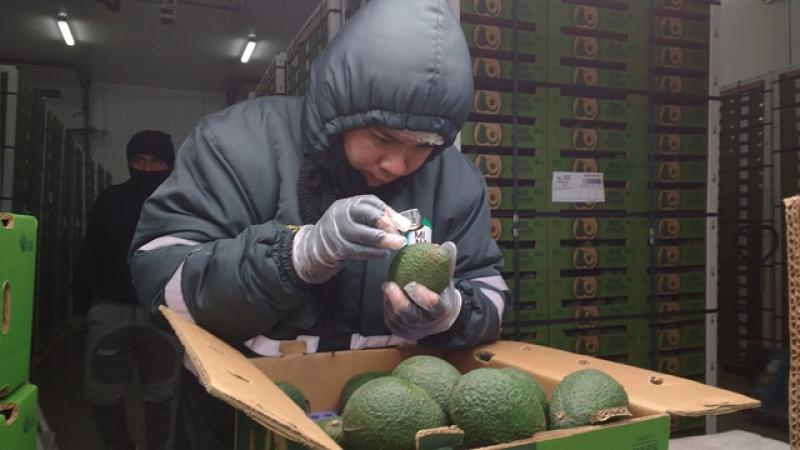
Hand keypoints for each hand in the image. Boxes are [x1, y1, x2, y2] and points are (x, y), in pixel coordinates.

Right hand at [292, 195, 409, 283]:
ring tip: (398, 244)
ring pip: (366, 235)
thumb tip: (403, 223)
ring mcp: (338, 232)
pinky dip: (375, 253)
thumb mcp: (353, 218)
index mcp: (347, 204)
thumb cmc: (342, 231)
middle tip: (402, 233)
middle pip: (368, 215)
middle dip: (388, 224)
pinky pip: (361, 251)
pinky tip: (384, 254)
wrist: (314, 247)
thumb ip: (374, 217)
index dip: (389, 211)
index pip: (371, 202)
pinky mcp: (338, 249)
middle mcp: (341, 214)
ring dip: (385, 241)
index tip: (403, 223)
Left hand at [383, 241, 461, 339]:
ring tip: (387, 286)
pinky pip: (390, 320)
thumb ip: (446, 263)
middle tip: (390, 285)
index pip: (435, 307)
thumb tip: (446, 245)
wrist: (439, 317)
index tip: (413, 285)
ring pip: (397, 318)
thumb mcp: (447, 279)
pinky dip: (387, 306)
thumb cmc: (441, 292)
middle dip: (399, 302)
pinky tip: (386, 293)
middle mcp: (427, 323)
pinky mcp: (401, 331)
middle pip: (411, 316)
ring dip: (390, 302)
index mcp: (441, 311)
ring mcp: (413, 329)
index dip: (425, 298)